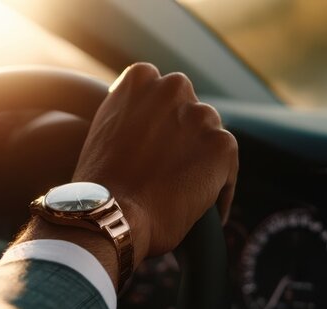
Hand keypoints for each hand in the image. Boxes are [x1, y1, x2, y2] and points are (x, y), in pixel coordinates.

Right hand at [72, 63, 237, 263]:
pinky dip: (219, 190)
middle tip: (169, 170)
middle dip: (183, 137)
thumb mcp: (104, 130)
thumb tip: (148, 130)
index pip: (163, 95)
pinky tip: (205, 211)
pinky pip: (227, 168)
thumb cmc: (98, 184)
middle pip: (189, 112)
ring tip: (185, 193)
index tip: (154, 147)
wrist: (110, 213)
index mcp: (140, 78)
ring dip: (201, 161)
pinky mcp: (222, 144)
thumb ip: (128, 116)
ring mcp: (201, 114)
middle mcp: (173, 87)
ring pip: (209, 138)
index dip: (160, 124)